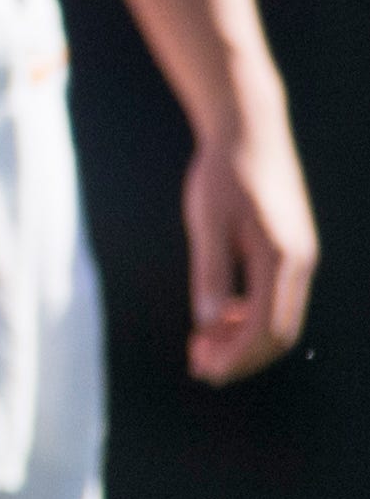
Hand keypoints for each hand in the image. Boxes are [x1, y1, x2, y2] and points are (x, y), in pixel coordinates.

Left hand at [182, 118, 316, 383]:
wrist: (250, 129)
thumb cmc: (223, 173)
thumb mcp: (207, 222)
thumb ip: (210, 273)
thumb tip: (208, 323)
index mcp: (281, 260)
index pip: (266, 330)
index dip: (235, 357)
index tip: (202, 369)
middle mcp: (300, 263)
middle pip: (278, 333)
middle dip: (240, 356)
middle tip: (198, 364)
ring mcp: (300, 256)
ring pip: (280, 317)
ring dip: (244, 338)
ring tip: (202, 344)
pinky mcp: (292, 248)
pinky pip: (277, 297)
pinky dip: (251, 315)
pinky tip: (220, 315)